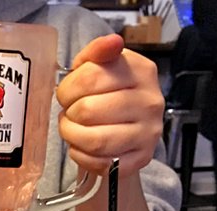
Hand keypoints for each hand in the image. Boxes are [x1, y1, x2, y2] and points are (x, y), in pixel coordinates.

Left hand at [56, 34, 163, 177]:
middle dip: (68, 114)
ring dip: (72, 136)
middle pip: (88, 110)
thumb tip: (112, 42)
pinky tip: (81, 147)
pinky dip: (81, 156)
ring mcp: (147, 133)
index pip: (90, 77)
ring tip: (71, 130)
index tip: (66, 95)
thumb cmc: (109, 96)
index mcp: (141, 71)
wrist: (129, 130)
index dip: (67, 89)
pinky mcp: (140, 159)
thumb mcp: (101, 68)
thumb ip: (97, 53)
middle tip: (69, 114)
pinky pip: (100, 163)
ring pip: (94, 140)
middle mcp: (149, 102)